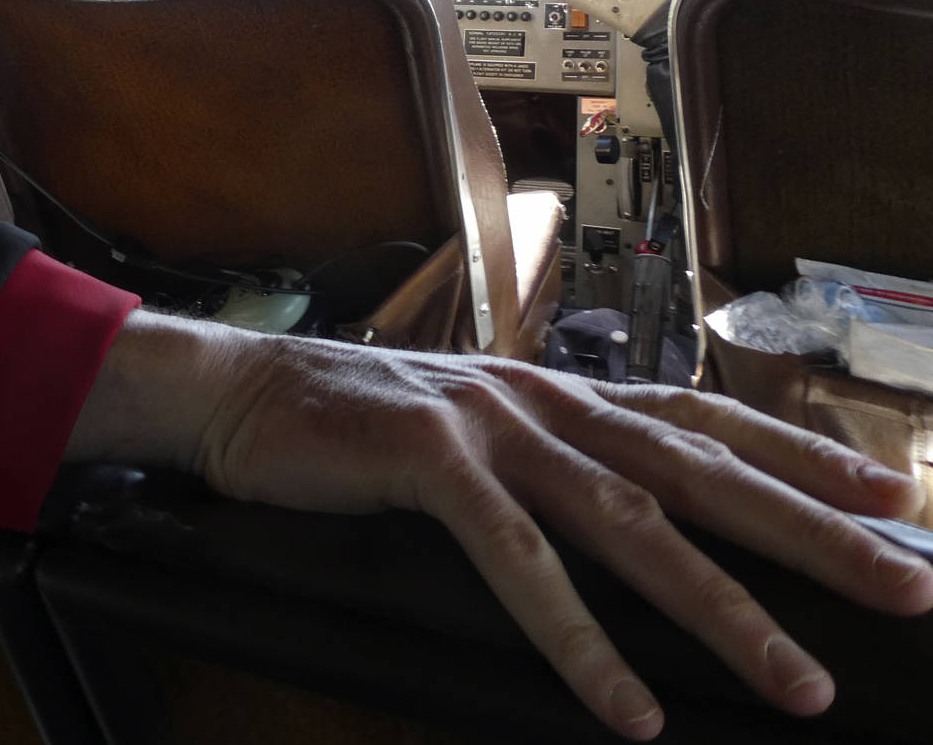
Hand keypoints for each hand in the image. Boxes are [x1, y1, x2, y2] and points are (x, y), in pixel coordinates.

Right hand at [68, 314, 932, 738]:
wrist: (235, 392)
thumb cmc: (348, 423)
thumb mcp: (465, 427)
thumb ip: (541, 456)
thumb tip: (614, 510)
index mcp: (556, 392)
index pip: (704, 419)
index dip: (800, 455)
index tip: (894, 493)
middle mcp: (542, 400)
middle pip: (699, 470)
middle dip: (811, 532)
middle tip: (907, 587)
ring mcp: (488, 428)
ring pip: (630, 521)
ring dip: (723, 609)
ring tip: (799, 683)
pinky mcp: (428, 464)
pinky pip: (520, 563)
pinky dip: (580, 640)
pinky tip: (630, 707)